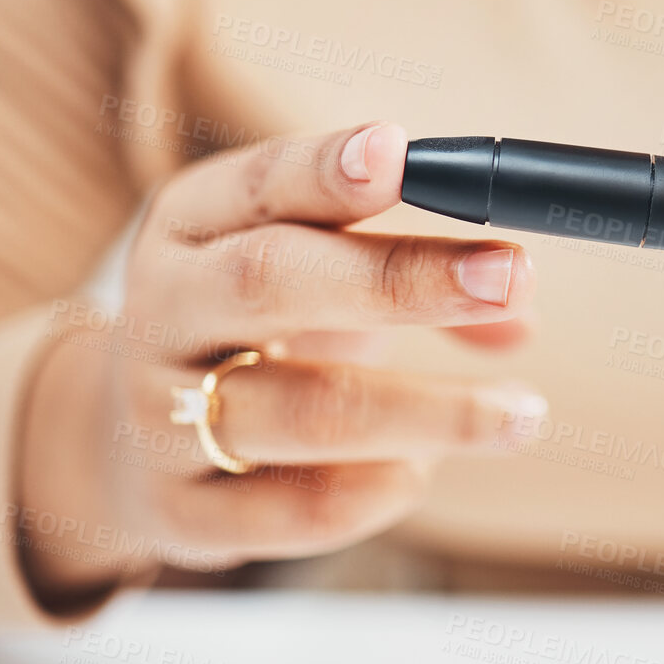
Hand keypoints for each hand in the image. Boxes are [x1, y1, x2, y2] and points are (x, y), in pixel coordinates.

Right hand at [15, 123, 543, 603]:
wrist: (142, 443)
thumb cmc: (266, 329)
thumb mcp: (320, 268)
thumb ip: (419, 265)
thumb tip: (519, 310)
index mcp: (193, 225)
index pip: (257, 183)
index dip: (326, 169)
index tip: (400, 150)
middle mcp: (165, 310)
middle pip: (270, 282)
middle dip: (401, 278)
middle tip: (511, 276)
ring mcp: (161, 416)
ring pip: (304, 409)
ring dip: (432, 411)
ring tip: (521, 412)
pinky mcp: (184, 513)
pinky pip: (300, 510)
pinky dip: (381, 489)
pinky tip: (422, 470)